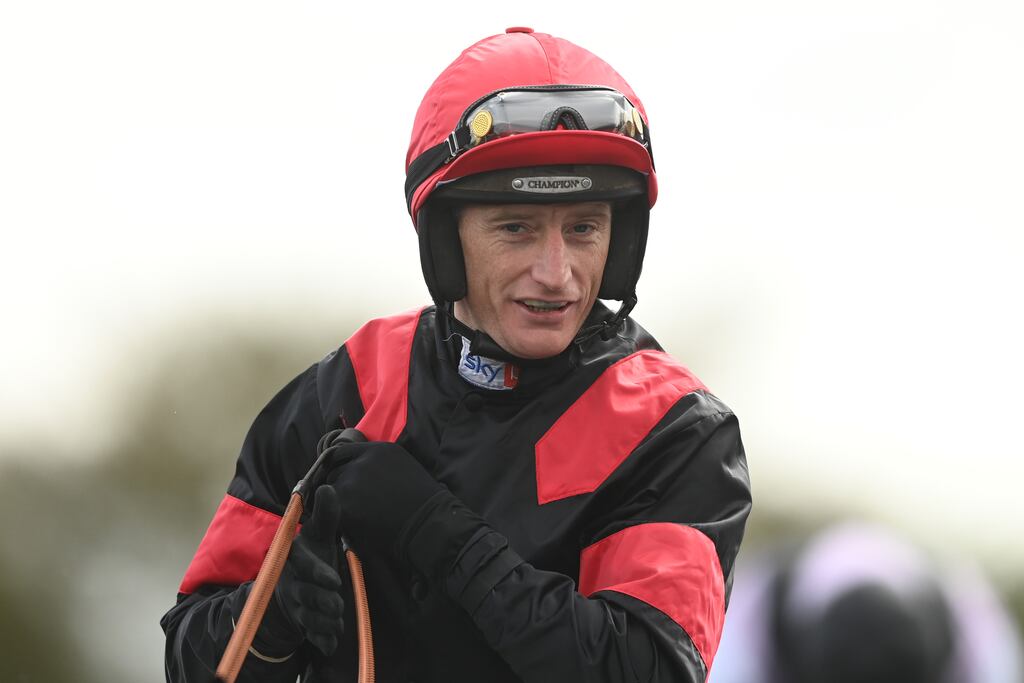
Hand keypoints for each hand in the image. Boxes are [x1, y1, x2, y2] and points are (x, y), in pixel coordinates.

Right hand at [263, 484, 345, 656]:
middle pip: (305, 594)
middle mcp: (289, 582)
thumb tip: (327, 487)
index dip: (316, 573)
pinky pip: (310, 635)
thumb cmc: (312, 556)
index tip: (334, 580)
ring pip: (308, 617)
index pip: (302, 564)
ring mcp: (294, 604)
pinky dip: (322, 640)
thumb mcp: (319, 535)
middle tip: (338, 604)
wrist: (294, 586)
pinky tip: (332, 643)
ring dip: (324, 621)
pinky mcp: (300, 623)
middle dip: (323, 601)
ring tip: (337, 619)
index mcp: (292, 558)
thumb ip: (325, 515)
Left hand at [324, 441, 444, 559]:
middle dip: (340, 486)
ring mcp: (352, 480)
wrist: (429, 525)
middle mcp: (362, 460)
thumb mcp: (402, 467)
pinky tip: (354, 525)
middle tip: (354, 505)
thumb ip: (377, 464)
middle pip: (334, 471)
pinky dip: (338, 518)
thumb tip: (357, 469)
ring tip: (358, 516)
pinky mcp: (345, 503)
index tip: (342, 480)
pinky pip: (330, 509)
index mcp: (378, 450)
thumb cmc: (423, 503)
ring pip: (330, 490)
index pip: (342, 452)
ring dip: (338, 502)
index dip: (340, 467)